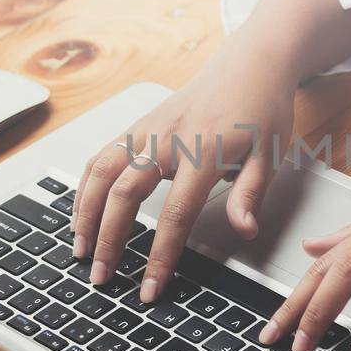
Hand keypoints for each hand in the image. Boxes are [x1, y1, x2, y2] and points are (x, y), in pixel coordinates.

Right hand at [71, 42, 296, 301]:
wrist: (250, 63)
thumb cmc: (262, 109)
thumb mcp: (271, 154)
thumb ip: (250, 194)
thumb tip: (244, 230)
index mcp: (204, 152)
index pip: (176, 215)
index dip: (160, 255)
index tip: (150, 288)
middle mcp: (168, 139)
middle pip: (125, 195)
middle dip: (109, 241)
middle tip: (102, 277)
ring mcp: (148, 129)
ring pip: (101, 172)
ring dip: (86, 213)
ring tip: (80, 250)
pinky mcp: (139, 125)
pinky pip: (101, 156)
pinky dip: (85, 186)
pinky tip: (82, 213)